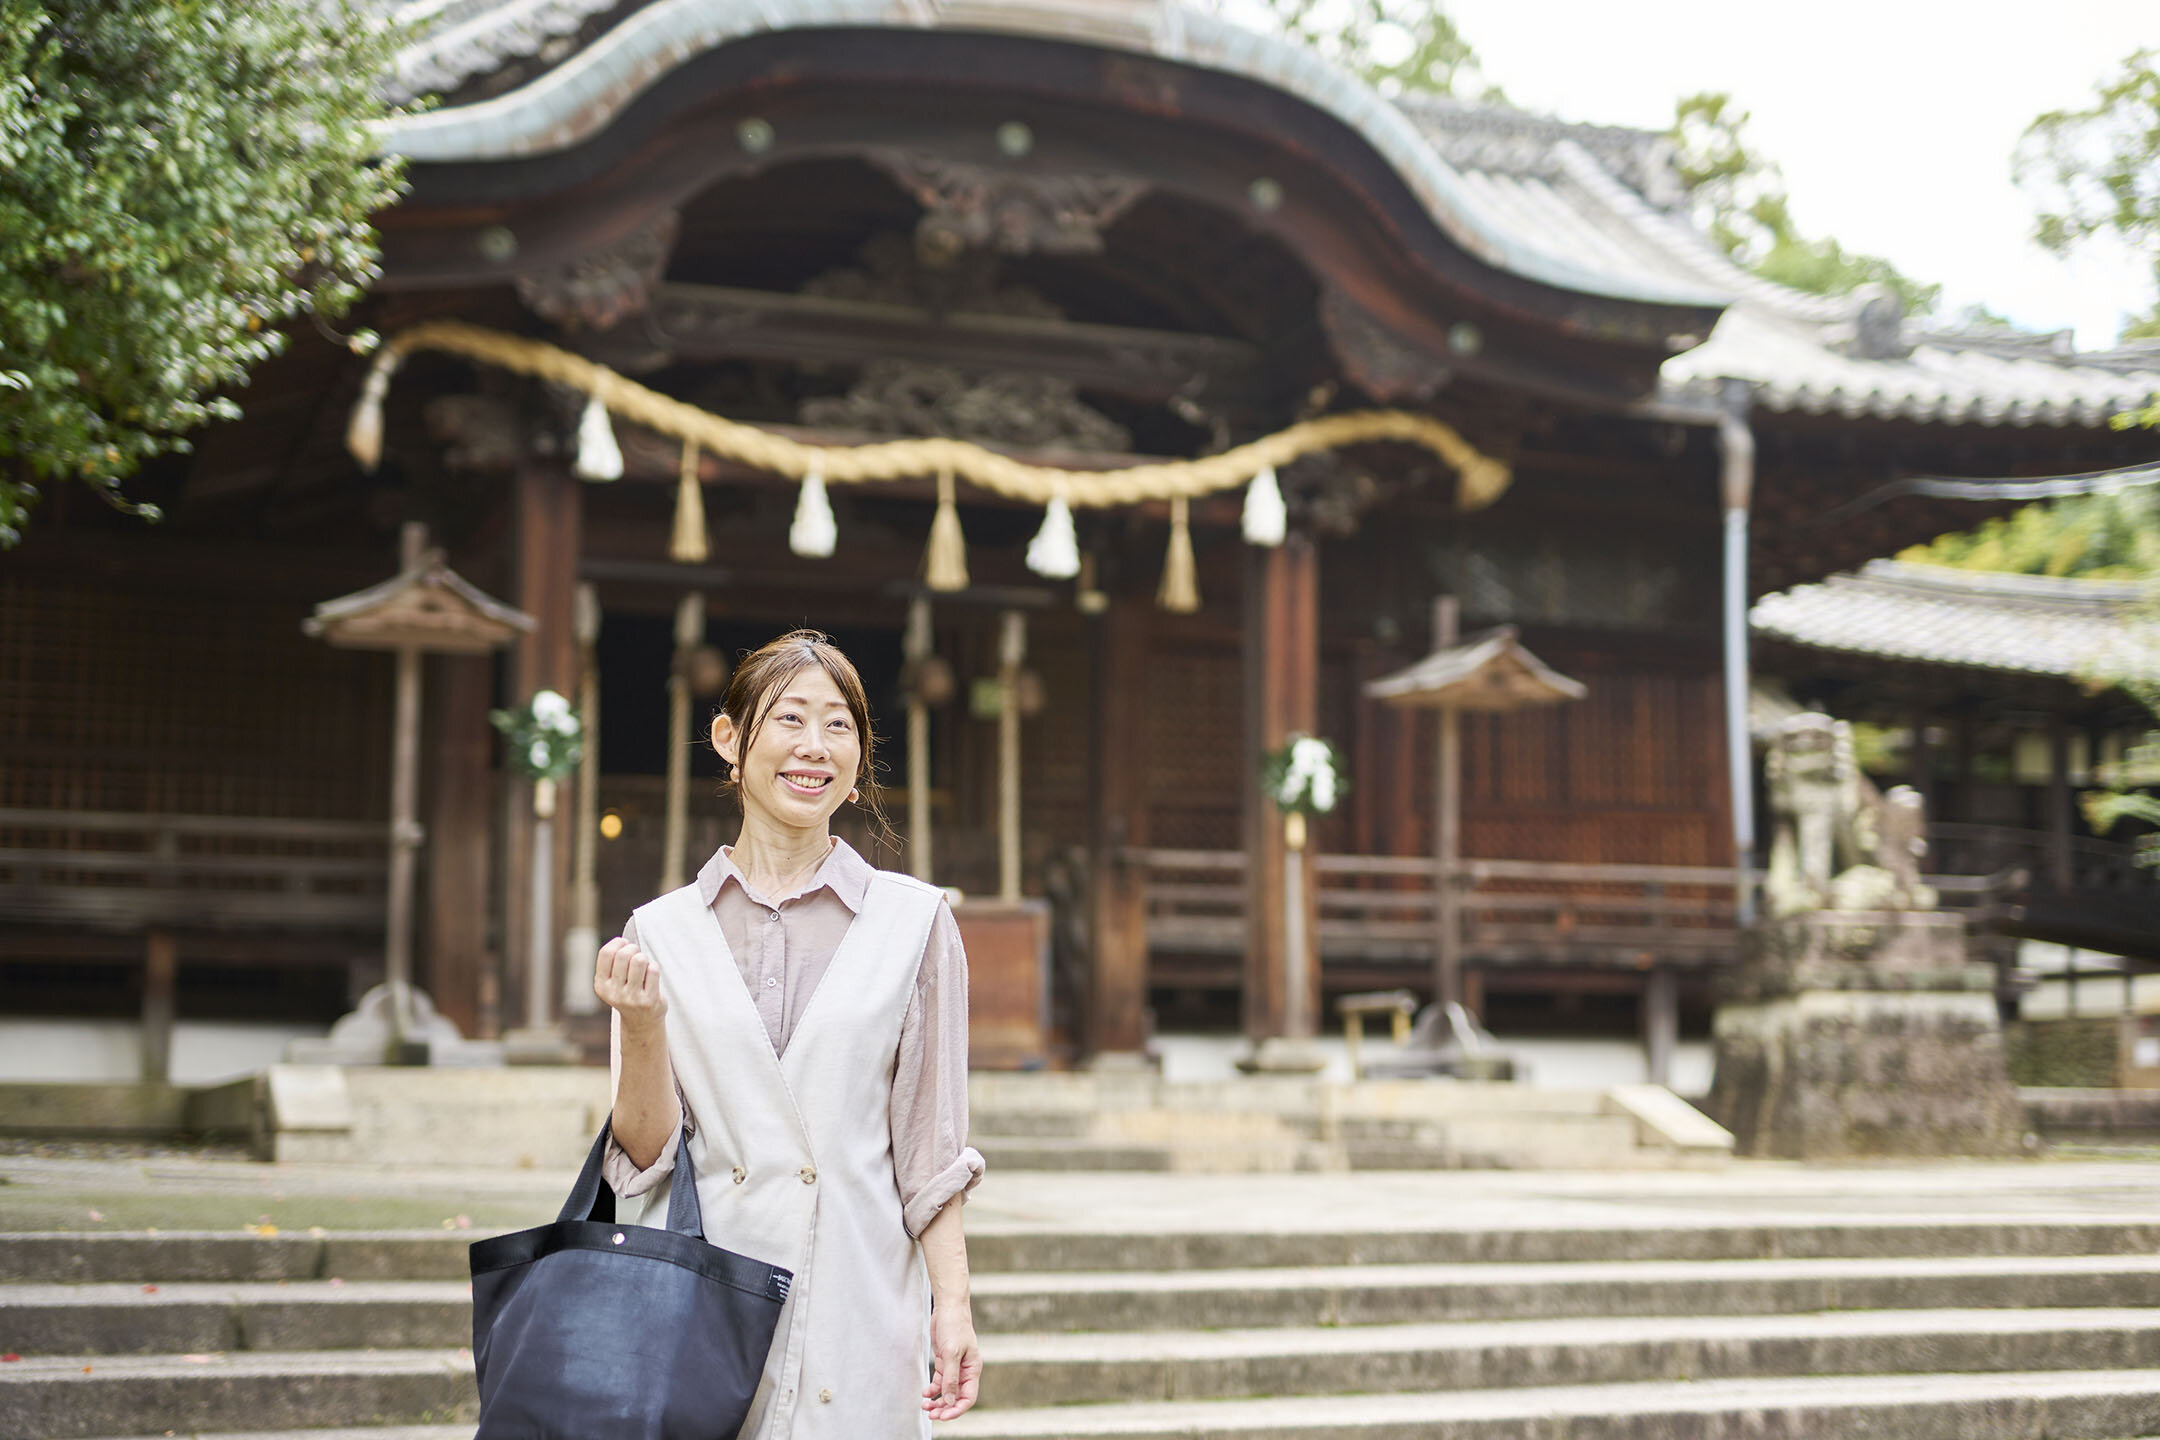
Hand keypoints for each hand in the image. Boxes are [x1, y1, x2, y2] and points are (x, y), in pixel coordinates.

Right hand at [593, 937, 666, 1026]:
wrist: (641, 1021)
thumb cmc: (627, 992)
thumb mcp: (612, 980)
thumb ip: (613, 962)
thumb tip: (622, 941)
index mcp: (601, 985)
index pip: (606, 953)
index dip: (618, 943)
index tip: (625, 944)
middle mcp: (613, 993)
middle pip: (624, 955)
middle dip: (633, 948)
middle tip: (637, 954)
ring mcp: (631, 998)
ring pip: (639, 960)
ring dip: (644, 958)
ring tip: (644, 965)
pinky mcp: (648, 1001)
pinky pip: (653, 970)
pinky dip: (654, 967)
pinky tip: (651, 976)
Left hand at [921, 1298, 979, 1420]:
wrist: (948, 1308)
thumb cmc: (954, 1326)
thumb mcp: (952, 1353)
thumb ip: (951, 1378)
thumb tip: (950, 1401)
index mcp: (972, 1370)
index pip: (968, 1397)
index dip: (957, 1409)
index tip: (943, 1415)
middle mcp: (965, 1371)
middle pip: (957, 1397)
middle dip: (945, 1408)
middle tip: (931, 1414)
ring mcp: (954, 1367)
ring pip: (947, 1391)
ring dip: (937, 1401)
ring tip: (925, 1406)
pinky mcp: (945, 1362)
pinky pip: (939, 1382)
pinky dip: (933, 1389)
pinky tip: (925, 1393)